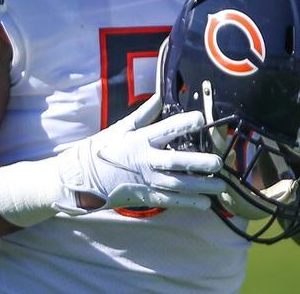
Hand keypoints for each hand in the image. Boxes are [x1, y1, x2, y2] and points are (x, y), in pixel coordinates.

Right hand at [55, 95, 224, 213]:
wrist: (79, 179)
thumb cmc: (100, 150)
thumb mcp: (119, 128)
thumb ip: (143, 114)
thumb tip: (160, 96)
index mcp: (139, 140)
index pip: (165, 129)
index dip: (184, 123)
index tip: (201, 118)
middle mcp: (145, 161)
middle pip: (176, 161)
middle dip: (198, 163)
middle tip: (218, 162)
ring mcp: (145, 181)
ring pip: (177, 185)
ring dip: (200, 187)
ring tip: (220, 187)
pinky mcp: (144, 197)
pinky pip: (169, 202)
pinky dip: (187, 204)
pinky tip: (204, 204)